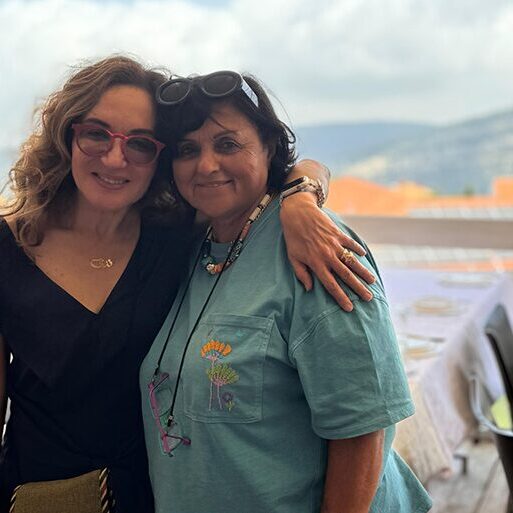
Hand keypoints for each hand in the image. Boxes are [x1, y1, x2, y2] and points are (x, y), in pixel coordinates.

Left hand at [280, 193, 375, 310]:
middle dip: (358, 288)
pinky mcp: (338, 233)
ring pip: (352, 261)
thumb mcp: (293, 257)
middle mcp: (327, 256)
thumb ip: (302, 273)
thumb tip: (308, 289)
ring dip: (363, 272)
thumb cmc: (293, 237)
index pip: (330, 285)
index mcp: (316, 263)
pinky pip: (351, 243)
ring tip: (372, 281)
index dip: (341, 297)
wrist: (297, 213)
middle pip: (346, 276)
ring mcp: (334, 244)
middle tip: (369, 298)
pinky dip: (358, 249)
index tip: (349, 307)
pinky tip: (364, 256)